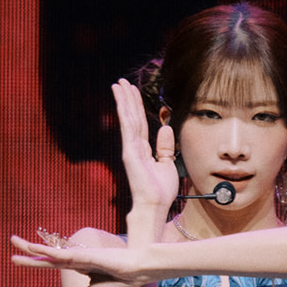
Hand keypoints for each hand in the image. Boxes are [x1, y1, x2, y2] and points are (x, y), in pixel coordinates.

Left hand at [9, 235, 153, 286]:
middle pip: (47, 254)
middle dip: (29, 250)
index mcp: (77, 266)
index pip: (50, 262)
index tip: (17, 258)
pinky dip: (52, 253)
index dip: (34, 260)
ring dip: (34, 248)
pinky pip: (67, 255)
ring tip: (15, 242)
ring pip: (53, 252)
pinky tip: (39, 250)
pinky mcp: (89, 256)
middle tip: (11, 241)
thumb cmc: (122, 280)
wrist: (141, 272)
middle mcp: (76, 258)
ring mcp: (81, 256)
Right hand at [115, 79, 180, 215]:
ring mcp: (130, 148)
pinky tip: (121, 98)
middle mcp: (133, 147)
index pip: (139, 123)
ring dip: (123, 99)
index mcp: (142, 150)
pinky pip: (128, 126)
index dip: (136, 107)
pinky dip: (124, 110)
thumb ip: (165, 147)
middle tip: (121, 82)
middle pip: (131, 117)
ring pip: (127, 118)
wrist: (155, 205)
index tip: (132, 92)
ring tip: (118, 84)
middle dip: (127, 98)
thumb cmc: (161, 190)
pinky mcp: (130, 151)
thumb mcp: (168, 164)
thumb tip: (165, 129)